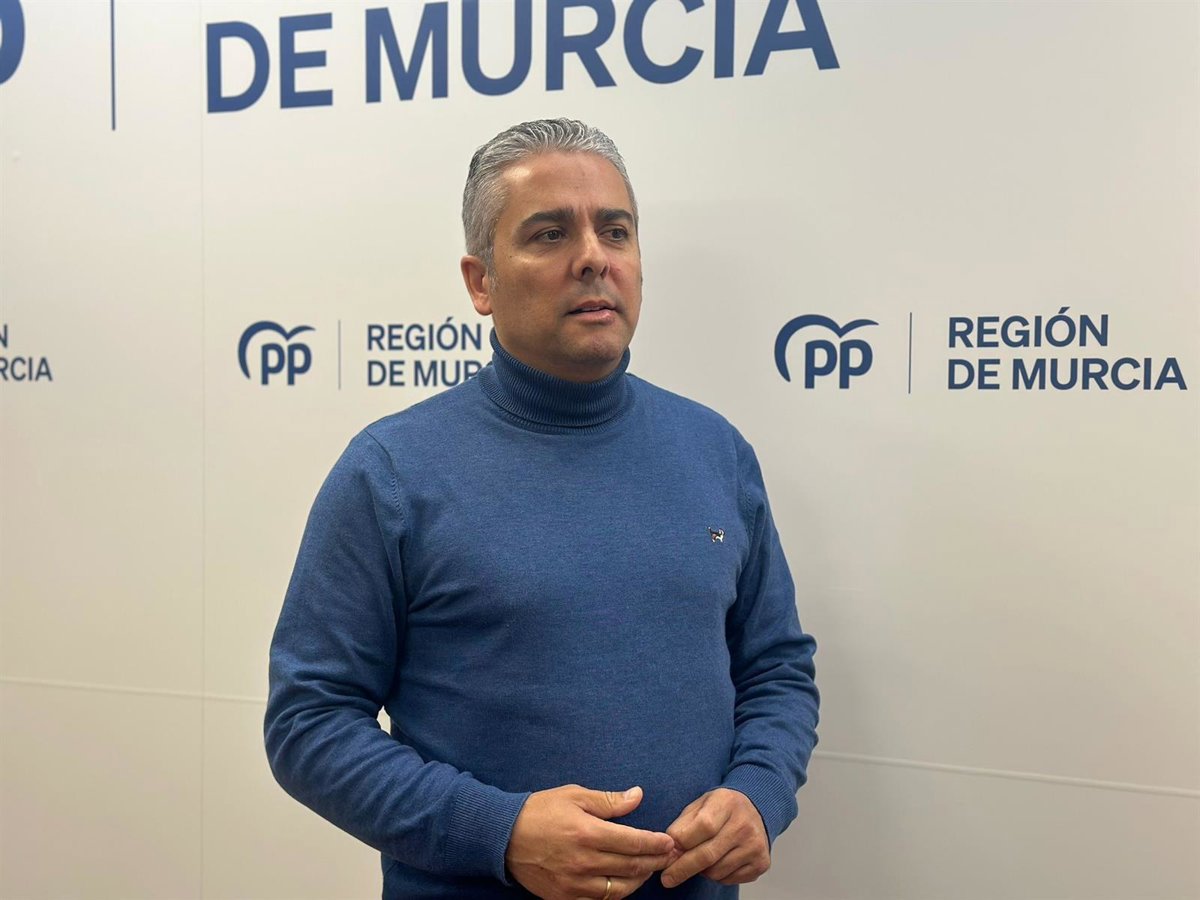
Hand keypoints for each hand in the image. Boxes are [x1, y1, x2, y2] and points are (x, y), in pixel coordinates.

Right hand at [505, 784, 678, 899]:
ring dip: (639, 881)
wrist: (503, 837)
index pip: (634, 842)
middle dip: (655, 862)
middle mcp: (584, 862)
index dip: (656, 843)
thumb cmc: (540, 811)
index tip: (670, 842)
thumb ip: (608, 801)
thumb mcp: (574, 795)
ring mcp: (574, 884)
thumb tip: (638, 796)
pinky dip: (616, 894)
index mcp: (588, 833)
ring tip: (649, 870)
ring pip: (619, 890)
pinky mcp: (565, 898)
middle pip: (632, 867)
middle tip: (670, 856)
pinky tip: (623, 883)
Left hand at [660, 788, 769, 888]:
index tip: (666, 854)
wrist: (756, 810)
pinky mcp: (760, 863)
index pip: (702, 826)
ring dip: (701, 871)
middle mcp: (744, 825)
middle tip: (667, 878)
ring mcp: (755, 845)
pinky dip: (717, 876)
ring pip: (716, 871)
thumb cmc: (721, 808)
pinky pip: (728, 879)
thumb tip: (670, 850)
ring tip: (701, 858)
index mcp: (727, 803)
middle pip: (707, 854)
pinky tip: (718, 861)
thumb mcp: (700, 804)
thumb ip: (683, 825)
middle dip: (682, 869)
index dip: (682, 843)